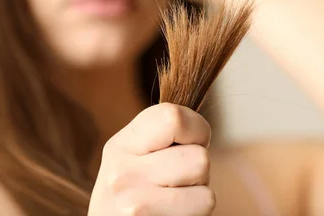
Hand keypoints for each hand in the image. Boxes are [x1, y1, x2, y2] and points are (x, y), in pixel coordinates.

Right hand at [88, 103, 214, 214]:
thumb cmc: (137, 197)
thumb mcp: (137, 159)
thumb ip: (163, 135)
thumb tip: (201, 121)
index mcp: (121, 144)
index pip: (173, 117)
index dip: (197, 129)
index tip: (192, 142)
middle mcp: (120, 170)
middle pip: (198, 156)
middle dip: (198, 169)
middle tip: (177, 182)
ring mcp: (133, 201)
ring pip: (203, 182)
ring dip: (199, 192)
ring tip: (174, 200)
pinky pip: (204, 204)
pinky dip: (197, 213)